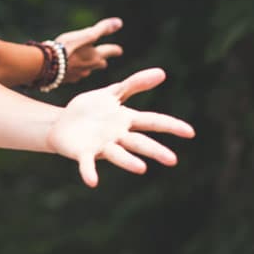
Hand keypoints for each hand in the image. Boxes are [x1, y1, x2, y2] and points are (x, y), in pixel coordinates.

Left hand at [45, 67, 194, 187]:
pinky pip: (87, 164)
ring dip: (128, 162)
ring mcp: (101, 146)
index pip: (152, 121)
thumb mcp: (112, 92)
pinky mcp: (83, 153)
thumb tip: (162, 72)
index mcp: (126, 120)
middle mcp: (117, 136)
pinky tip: (93, 181)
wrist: (62, 123)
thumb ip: (135, 84)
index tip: (190, 132)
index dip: (171, 126)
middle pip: (139, 143)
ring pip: (118, 154)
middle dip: (155, 150)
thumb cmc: (91, 109)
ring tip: (142, 169)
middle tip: (173, 160)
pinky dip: (89, 172)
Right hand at [53, 17, 124, 84]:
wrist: (47, 65)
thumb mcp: (86, 35)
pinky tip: (66, 68)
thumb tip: (119, 22)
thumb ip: (102, 29)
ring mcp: (76, 76)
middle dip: (101, 60)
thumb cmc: (67, 48)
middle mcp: (88, 68)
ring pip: (86, 70)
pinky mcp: (64, 80)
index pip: (109, 51)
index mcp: (95, 57)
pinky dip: (72, 70)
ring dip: (86, 66)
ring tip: (82, 62)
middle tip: (102, 59)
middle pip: (99, 64)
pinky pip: (72, 75)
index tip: (119, 50)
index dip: (115, 50)